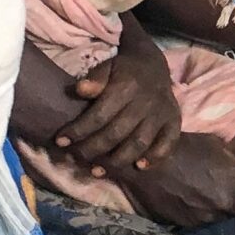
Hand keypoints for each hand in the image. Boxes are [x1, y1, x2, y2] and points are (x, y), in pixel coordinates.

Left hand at [54, 40, 181, 177]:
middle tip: (76, 158)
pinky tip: (139, 167)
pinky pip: (168, 144)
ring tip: (97, 171)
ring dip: (117, 161)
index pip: (99, 115)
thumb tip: (80, 90)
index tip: (60, 142)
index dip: (78, 131)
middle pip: (116, 133)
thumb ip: (94, 78)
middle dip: (92, 150)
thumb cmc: (124, 70)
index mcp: (126, 87)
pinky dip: (155, 157)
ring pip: (139, 144)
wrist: (153, 63)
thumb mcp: (107, 67)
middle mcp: (146, 102)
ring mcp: (162, 114)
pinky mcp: (174, 122)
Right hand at [117, 133, 234, 225]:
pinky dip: (203, 216)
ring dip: (222, 211)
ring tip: (207, 197)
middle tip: (230, 192)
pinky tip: (192, 203)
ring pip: (227, 219)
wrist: (146, 163)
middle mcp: (228, 202)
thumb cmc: (184, 147)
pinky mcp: (191, 226)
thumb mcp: (216, 145)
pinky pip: (206, 224)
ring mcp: (209, 217)